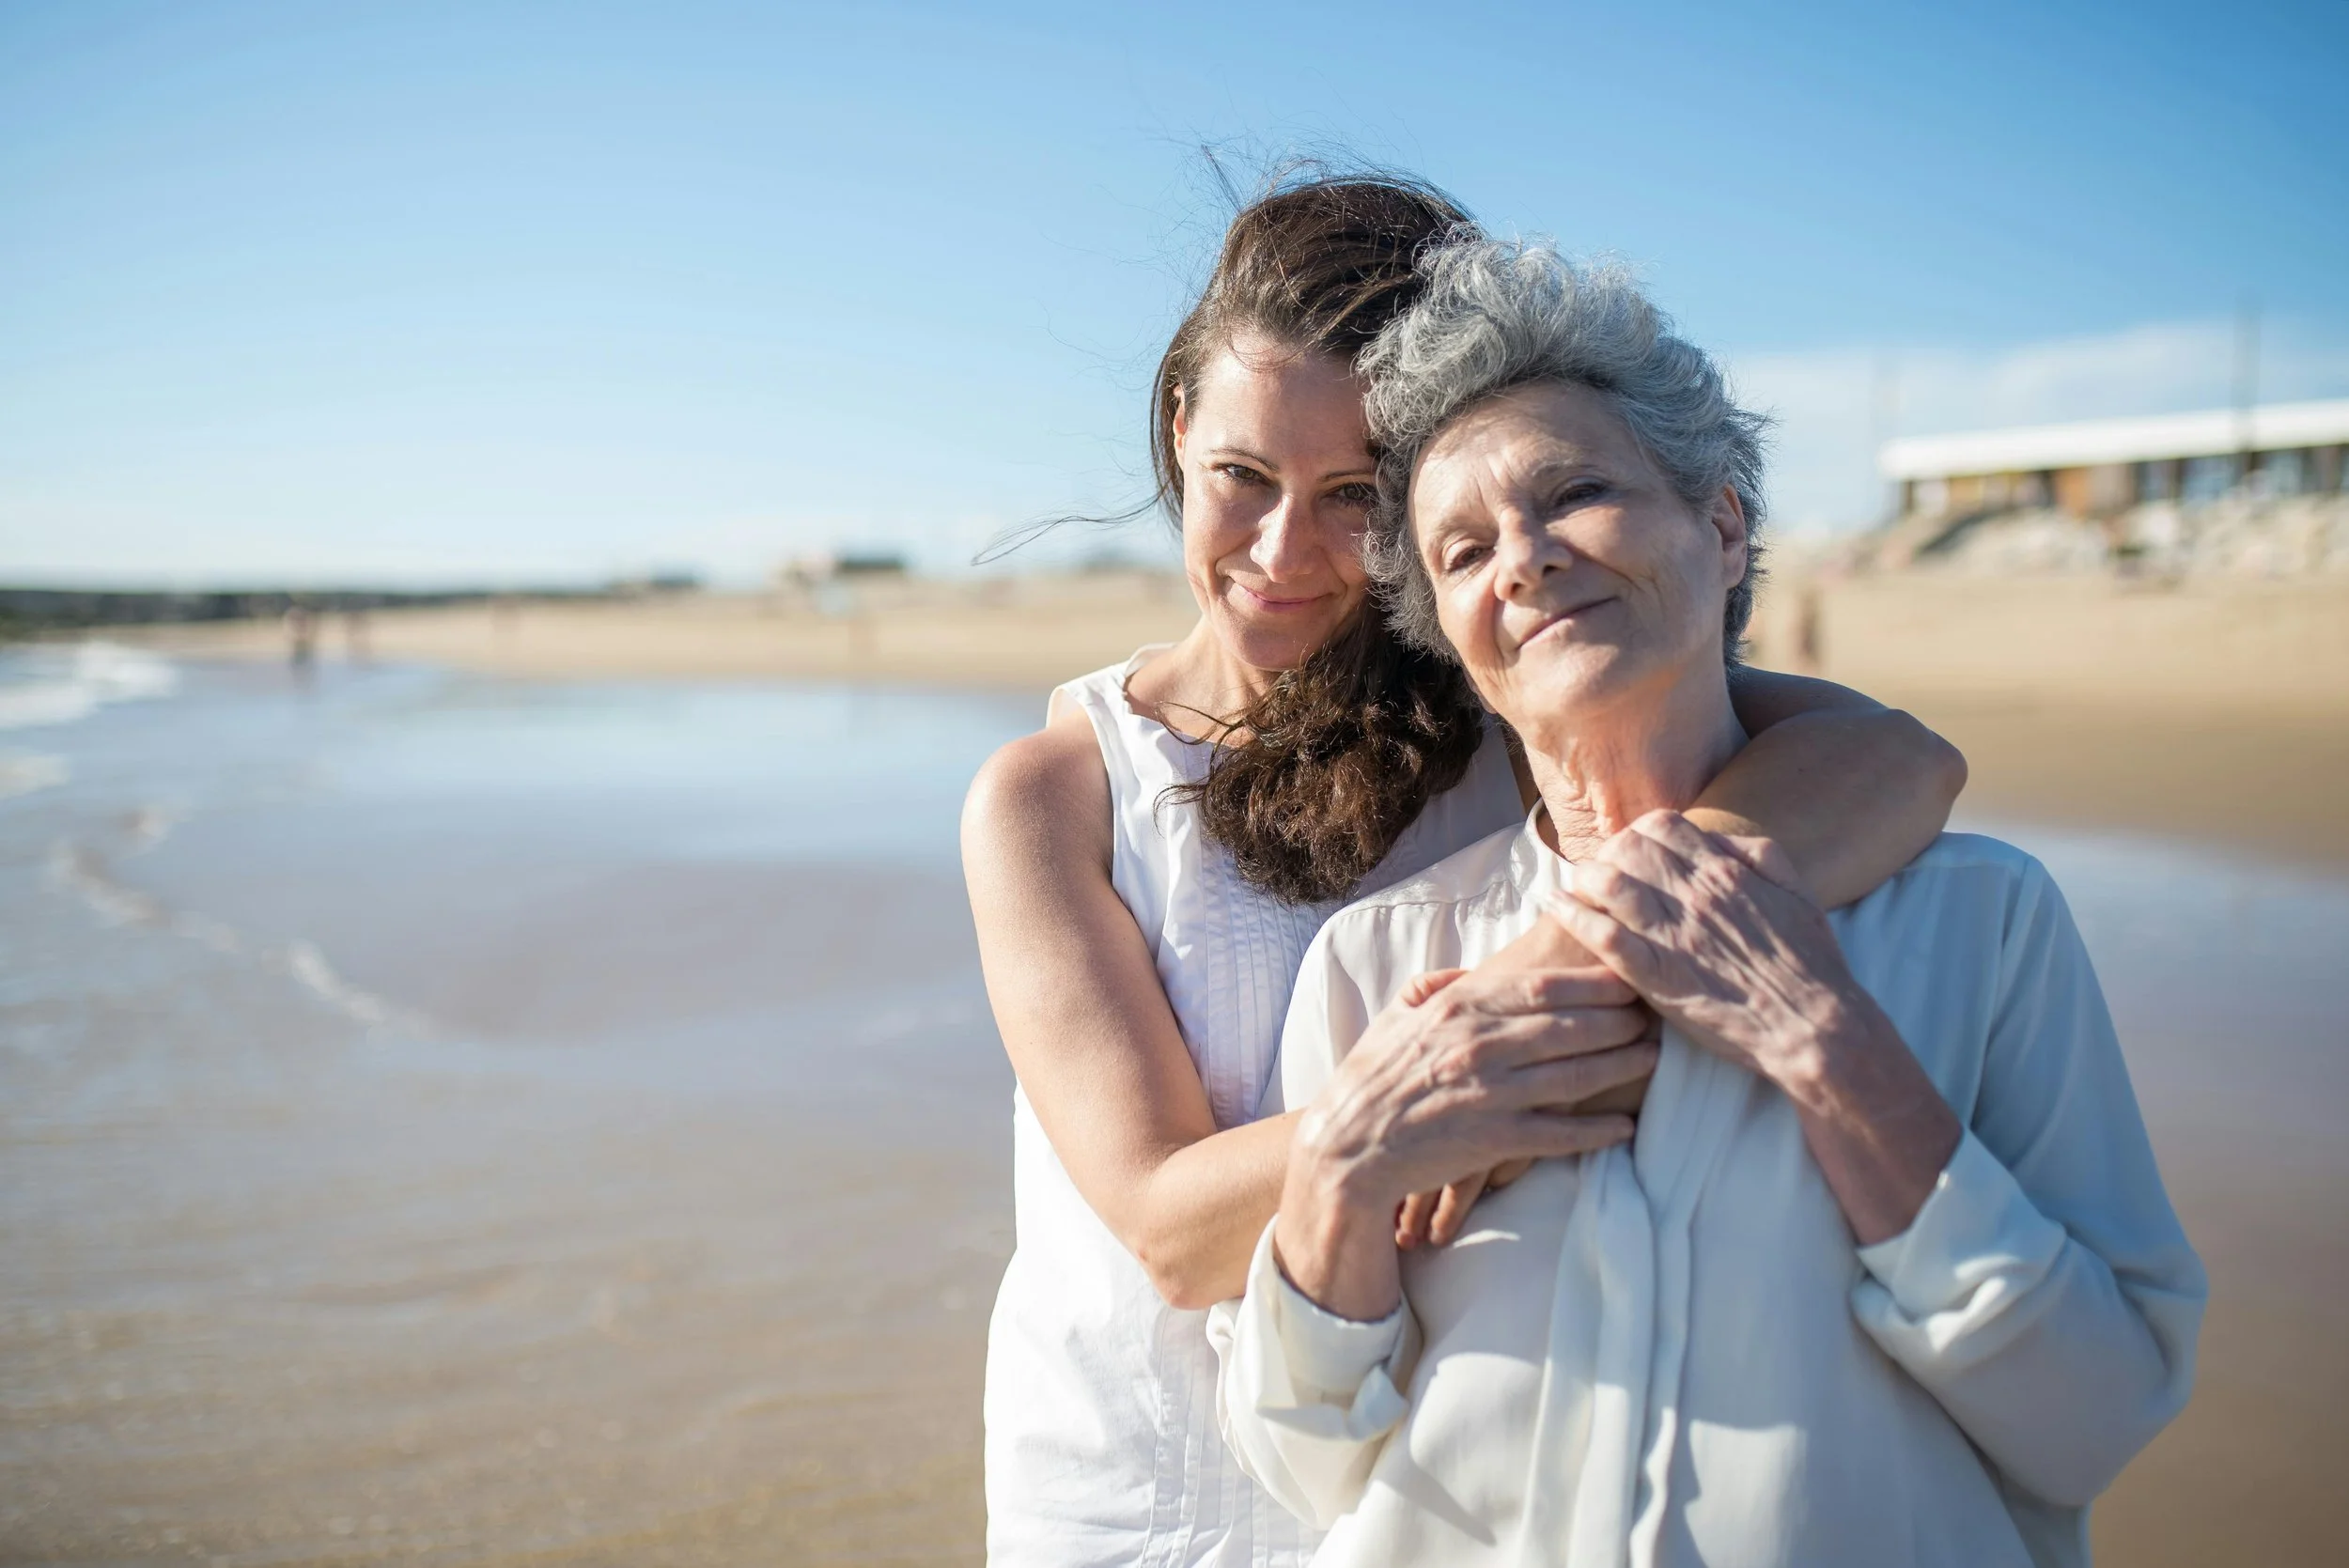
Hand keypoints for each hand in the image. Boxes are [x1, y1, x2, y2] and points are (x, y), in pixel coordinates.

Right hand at [1388, 926, 1658, 1249]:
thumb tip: (1472, 973)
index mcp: (1460, 1009)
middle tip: (1655, 1014)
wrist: (1347, 1145)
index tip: (1629, 975)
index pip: (1543, 987)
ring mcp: (1488, 1094)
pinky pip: (1557, 1134)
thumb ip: (1438, 987)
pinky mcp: (1492, 1141)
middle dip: (1620, 1019)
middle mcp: (1479, 1047)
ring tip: (1653, 1058)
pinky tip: (1624, 1126)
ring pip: (1573, 1076)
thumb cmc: (1372, 1076)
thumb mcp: (1397, 1015)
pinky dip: (1595, 1131)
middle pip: (1570, 1026)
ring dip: (1621, 1066)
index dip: (1594, 981)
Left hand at [1541, 809, 1862, 1083]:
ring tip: (1577, 885)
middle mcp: (1694, 895)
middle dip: (1608, 852)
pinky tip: (1553, 904)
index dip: (1639, 833)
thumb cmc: (1810, 963)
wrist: (1812, 1026)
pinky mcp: (1654, 976)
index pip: (1662, 825)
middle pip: (1627, 847)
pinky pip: (1599, 934)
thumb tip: (1719, 837)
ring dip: (1585, 876)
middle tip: (1601, 870)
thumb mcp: (1797, 890)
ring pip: (1607, 881)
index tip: (1633, 851)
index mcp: (1725, 872)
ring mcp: (1671, 934)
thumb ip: (1759, 853)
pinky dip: (1570, 913)